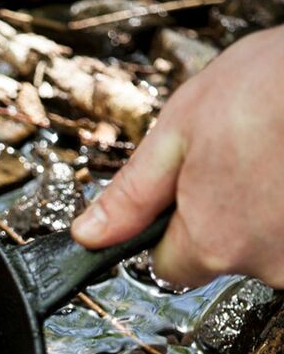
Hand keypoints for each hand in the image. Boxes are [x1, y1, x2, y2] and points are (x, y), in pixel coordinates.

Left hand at [72, 25, 283, 287]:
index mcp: (211, 243)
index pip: (168, 268)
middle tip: (241, 161)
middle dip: (223, 215)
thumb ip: (131, 194)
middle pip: (219, 256)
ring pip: (264, 246)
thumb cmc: (275, 86)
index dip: (171, 230)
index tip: (186, 196)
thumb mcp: (180, 130)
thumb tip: (88, 236)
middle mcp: (264, 264)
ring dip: (264, 209)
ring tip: (275, 157)